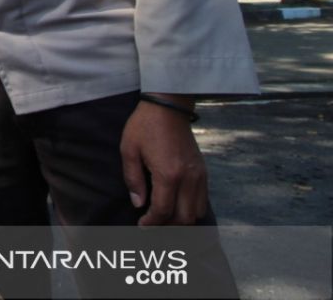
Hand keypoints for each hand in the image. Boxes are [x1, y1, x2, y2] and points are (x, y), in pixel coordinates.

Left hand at [120, 96, 208, 224]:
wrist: (168, 106)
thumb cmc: (144, 126)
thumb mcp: (129, 150)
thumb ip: (133, 179)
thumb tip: (138, 203)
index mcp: (168, 174)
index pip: (163, 210)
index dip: (151, 222)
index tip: (142, 225)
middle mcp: (188, 178)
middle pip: (184, 217)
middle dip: (167, 225)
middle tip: (151, 224)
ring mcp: (199, 175)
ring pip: (197, 212)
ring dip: (181, 219)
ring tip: (164, 216)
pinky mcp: (203, 171)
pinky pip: (203, 200)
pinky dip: (191, 208)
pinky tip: (176, 204)